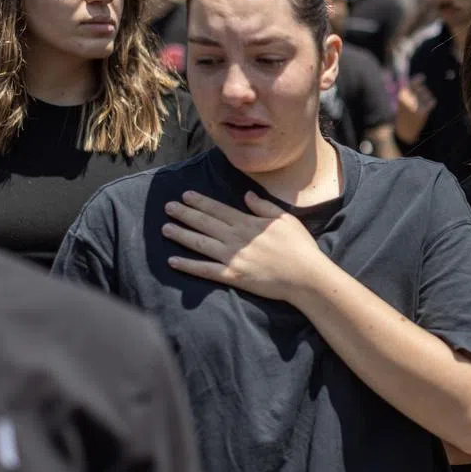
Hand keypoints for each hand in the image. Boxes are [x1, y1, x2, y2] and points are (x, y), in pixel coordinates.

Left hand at [163, 190, 330, 302]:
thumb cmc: (300, 246)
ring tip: (165, 228)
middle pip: (205, 223)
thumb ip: (263, 206)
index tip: (185, 195)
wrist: (305, 276)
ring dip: (181, 235)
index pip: (218, 209)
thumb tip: (246, 195)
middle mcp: (236, 238)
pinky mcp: (232, 276)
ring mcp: (232, 257)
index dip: (200, 202)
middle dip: (185, 214)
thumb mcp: (285, 219)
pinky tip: (172, 261)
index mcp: (248, 223)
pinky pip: (204, 270)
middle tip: (168, 207)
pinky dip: (188, 265)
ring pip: (200, 243)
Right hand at [395, 73, 436, 143]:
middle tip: (420, 96)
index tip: (422, 77)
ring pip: (427, 94)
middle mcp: (409, 99)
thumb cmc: (402, 115)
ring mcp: (416, 105)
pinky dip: (430, 103)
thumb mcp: (400, 101)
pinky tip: (426, 107)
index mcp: (401, 95)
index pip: (413, 82)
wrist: (403, 132)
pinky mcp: (423, 112)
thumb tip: (419, 76)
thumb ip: (408, 89)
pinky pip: (431, 101)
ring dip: (426, 97)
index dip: (419, 79)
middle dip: (423, 90)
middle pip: (422, 88)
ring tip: (421, 104)